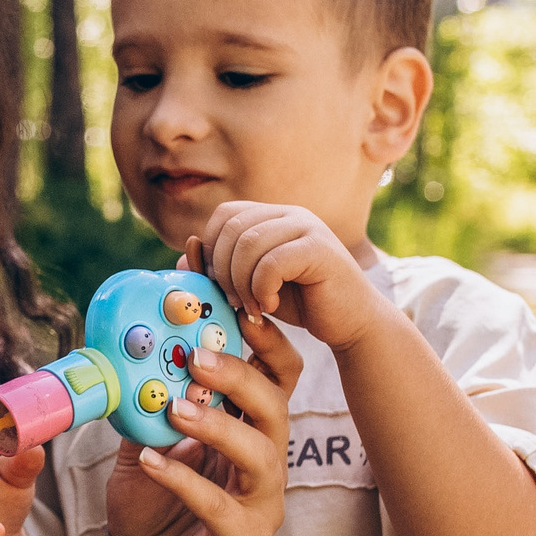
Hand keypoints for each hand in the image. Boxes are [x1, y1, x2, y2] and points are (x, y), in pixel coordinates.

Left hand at [105, 325, 301, 535]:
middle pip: (275, 408)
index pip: (276, 379)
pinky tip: (150, 460)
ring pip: (260, 455)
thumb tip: (126, 354)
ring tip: (175, 407)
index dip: (267, 344)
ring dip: (218, 425)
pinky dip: (184, 479)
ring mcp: (259, 505)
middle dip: (240, 378)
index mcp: (248, 431)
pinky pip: (218, 506)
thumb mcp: (145, 444)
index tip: (241, 311)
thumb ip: (146, 407)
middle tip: (198, 358)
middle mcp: (264, 463)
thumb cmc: (153, 507)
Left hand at [189, 204, 388, 350]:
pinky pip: (272, 262)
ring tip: (251, 307)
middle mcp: (290, 214)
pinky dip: (260, 289)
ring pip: (248, 244)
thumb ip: (221, 270)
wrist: (350, 322)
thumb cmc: (300, 303)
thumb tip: (184, 257)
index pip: (224, 215)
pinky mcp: (320, 249)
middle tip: (233, 301)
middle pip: (232, 228)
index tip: (219, 284)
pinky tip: (269, 306)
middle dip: (223, 269)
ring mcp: (307, 227)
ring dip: (240, 282)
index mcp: (272, 216)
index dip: (212, 249)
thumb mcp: (251, 285)